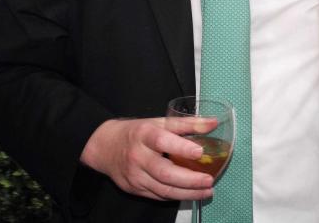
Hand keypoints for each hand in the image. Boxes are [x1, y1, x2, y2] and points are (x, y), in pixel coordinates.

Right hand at [80, 117, 216, 200]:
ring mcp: (135, 176)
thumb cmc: (137, 132)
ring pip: (163, 189)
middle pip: (164, 172)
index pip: (162, 141)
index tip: (200, 152)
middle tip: (209, 179)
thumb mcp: (160, 122)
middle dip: (189, 179)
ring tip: (206, 190)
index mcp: (144, 135)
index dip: (181, 147)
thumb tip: (214, 123)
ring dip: (188, 193)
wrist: (105, 147)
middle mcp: (138, 156)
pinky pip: (158, 196)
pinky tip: (191, 193)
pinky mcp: (135, 189)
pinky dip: (177, 196)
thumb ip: (187, 123)